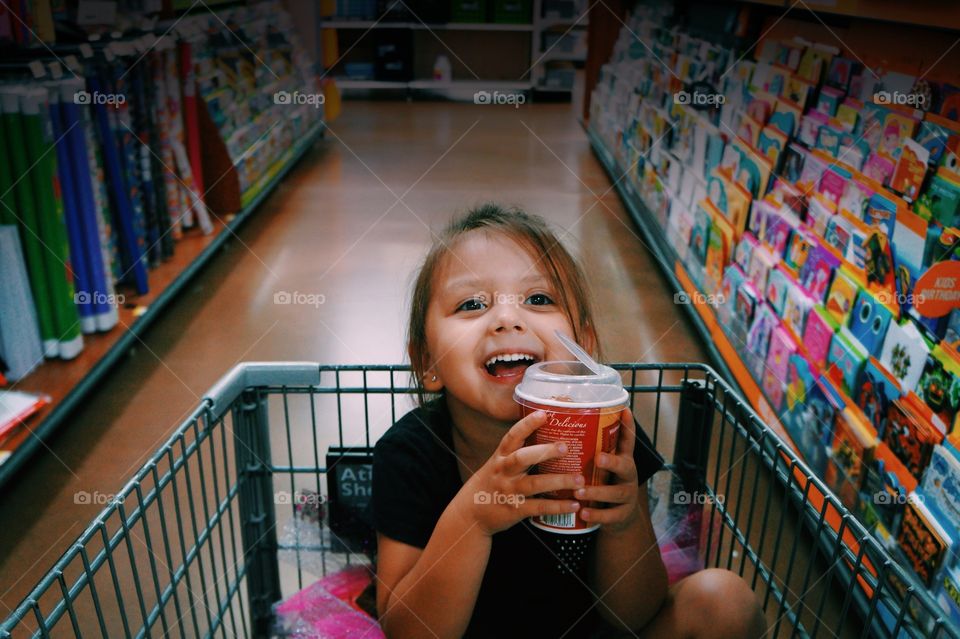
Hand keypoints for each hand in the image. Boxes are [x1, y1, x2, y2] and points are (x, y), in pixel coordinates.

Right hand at [456, 410, 583, 536]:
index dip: (527, 424)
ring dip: (559, 481)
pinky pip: (539, 507)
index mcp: (500, 458)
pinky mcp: (515, 510)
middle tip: (566, 446)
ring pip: (535, 484)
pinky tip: (574, 504)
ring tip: (580, 479)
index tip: (543, 414)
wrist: (470, 514)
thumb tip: (547, 437)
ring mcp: (509, 491)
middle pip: (522, 458)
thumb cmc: (490, 484)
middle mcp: (503, 472)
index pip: (512, 437)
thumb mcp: (497, 465)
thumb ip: (516, 453)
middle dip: (545, 451)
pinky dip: (558, 506)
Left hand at [574, 407, 640, 532]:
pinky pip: (610, 516)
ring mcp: (627, 496)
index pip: (627, 441)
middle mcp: (628, 476)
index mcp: (622, 460)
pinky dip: (596, 515)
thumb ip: (590, 450)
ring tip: (579, 492)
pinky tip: (583, 514)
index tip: (625, 411)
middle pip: (624, 466)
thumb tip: (567, 417)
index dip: (628, 426)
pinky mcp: (622, 515)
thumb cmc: (604, 483)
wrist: (621, 518)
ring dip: (597, 492)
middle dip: (611, 462)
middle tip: (598, 458)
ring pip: (615, 493)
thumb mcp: (602, 467)